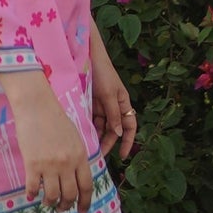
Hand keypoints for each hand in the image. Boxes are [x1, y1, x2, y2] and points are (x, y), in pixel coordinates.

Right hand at [0, 72, 91, 210]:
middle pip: (70, 194)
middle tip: (62, 208)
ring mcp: (50, 165)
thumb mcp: (75, 138)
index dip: (85, 202)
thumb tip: (75, 176)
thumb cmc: (55, 119)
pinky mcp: (32, 164)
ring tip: (47, 202)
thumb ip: (77, 157)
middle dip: (66, 205)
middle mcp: (67, 164)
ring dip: (50, 203)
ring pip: (52, 195)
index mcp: (80, 156)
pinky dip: (32, 194)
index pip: (86, 186)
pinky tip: (31, 195)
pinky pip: (33, 187)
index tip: (82, 211)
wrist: (36, 107)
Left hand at [89, 24, 138, 160]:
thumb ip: (114, 114)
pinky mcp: (90, 102)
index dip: (128, 141)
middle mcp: (114, 106)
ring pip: (102, 126)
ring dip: (98, 136)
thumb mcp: (109, 95)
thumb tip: (119, 133)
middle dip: (109, 142)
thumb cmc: (103, 73)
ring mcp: (102, 105)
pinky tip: (82, 136)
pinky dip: (88, 127)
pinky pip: (91, 119)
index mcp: (123, 103)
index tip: (123, 155)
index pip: (130, 126)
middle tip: (100, 155)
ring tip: (90, 148)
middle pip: (114, 129)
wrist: (88, 57)